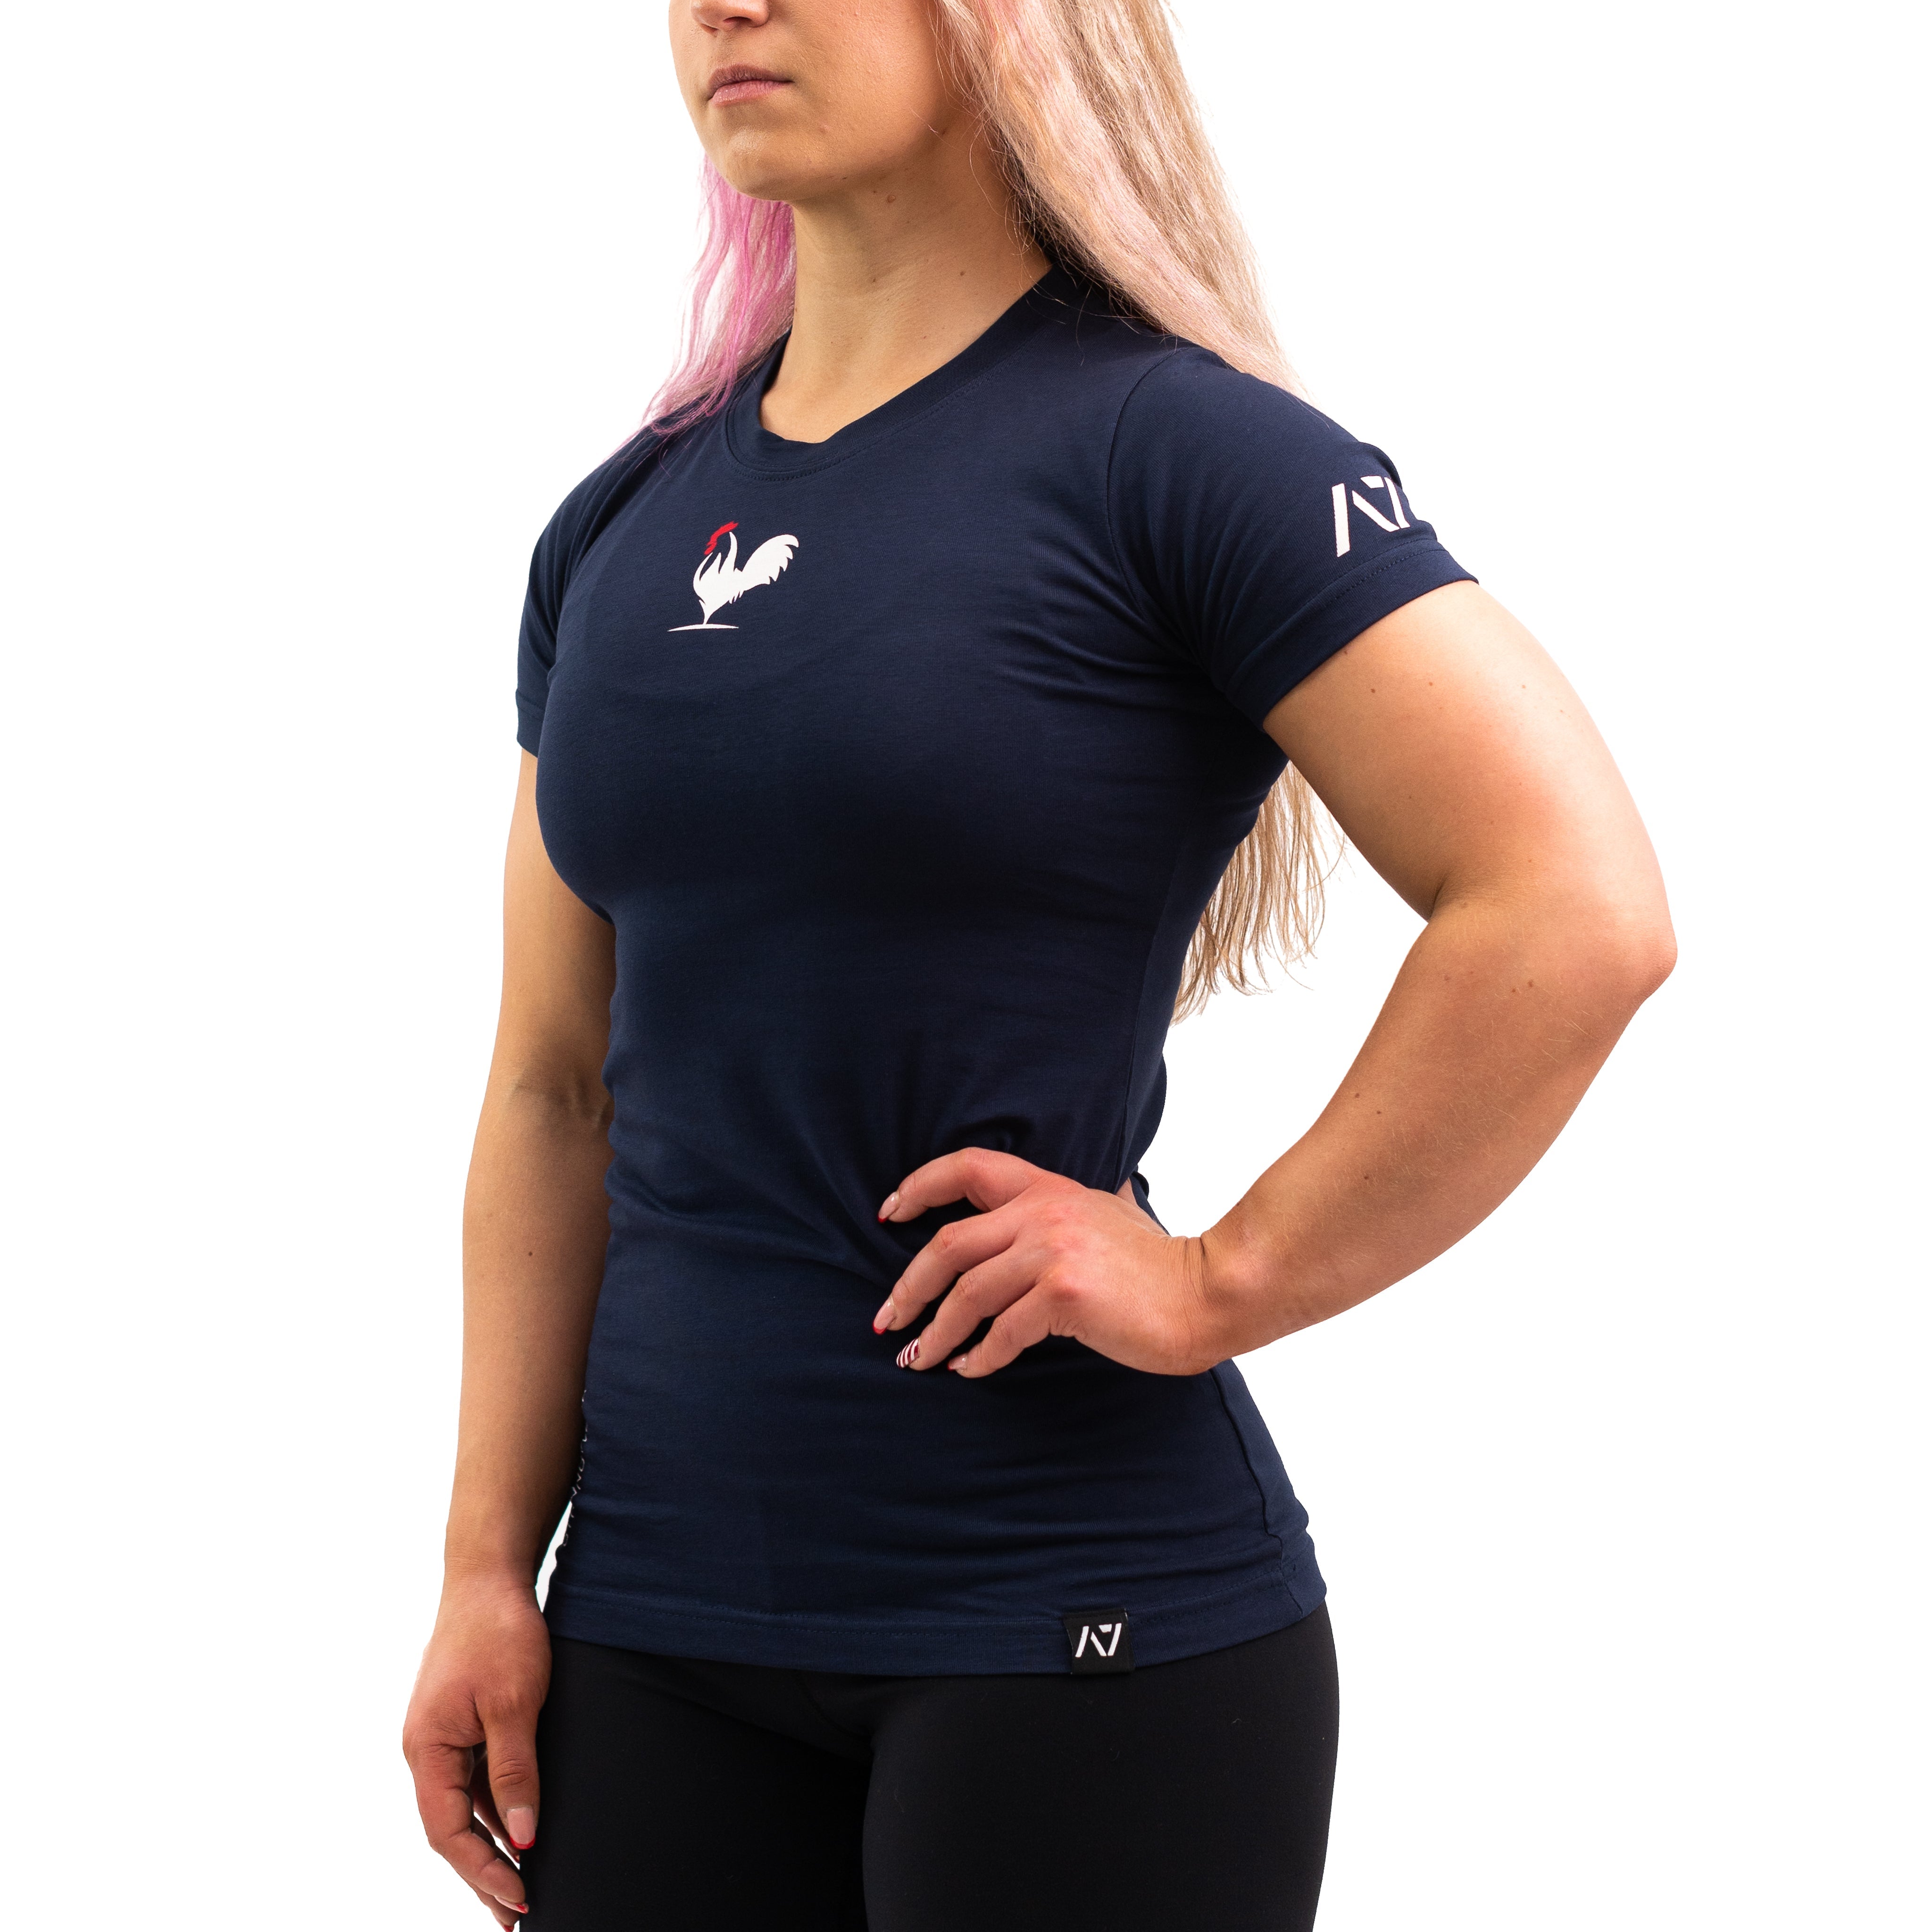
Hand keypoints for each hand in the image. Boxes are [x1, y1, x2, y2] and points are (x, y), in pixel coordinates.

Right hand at [402, 1575, 551, 1925]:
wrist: (488, 1576)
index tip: (519, 1899)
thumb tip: (523, 1837)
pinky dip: (495, 1808)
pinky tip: (520, 1830)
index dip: (483, 1869)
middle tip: (516, 1917)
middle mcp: (426, 1749)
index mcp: (427, 1749)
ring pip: (463, 1807)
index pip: (449, 1831)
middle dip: (483, 1874)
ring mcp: (442, 1736)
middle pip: (451, 1829)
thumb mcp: (516, 1703)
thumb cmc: (499, 1632)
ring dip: (491, 1844)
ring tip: (522, 1885)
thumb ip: (516, 1771)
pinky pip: (474, 1779)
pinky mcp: (460, 1721)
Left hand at [870, 1149, 1225, 1377]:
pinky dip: (978, 1356)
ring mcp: (1053, 1251)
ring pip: (967, 1293)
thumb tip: (1095, 1192)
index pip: (967, 1167)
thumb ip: (1086, 1203)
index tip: (888, 1215)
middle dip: (908, 1287)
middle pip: (948, 1245)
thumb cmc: (1160, 1264)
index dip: (919, 1187)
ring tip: (916, 1358)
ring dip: (934, 1332)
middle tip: (886, 1319)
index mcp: (1049, 1188)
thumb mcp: (1116, 1212)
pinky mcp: (1065, 1293)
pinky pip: (1002, 1331)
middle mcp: (1044, 1212)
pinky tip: (969, 1369)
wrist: (1207, 1293)